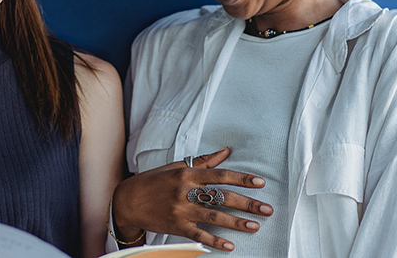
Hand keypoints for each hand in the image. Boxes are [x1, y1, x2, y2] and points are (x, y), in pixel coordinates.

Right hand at [112, 147, 272, 251]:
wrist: (129, 200)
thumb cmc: (154, 180)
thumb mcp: (177, 167)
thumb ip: (203, 162)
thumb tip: (226, 151)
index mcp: (187, 174)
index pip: (219, 175)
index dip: (241, 178)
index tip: (260, 182)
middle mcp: (185, 191)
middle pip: (221, 197)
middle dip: (247, 203)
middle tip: (266, 209)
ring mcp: (181, 210)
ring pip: (214, 217)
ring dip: (236, 223)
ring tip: (255, 226)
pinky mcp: (176, 226)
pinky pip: (199, 234)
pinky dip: (215, 241)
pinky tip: (230, 246)